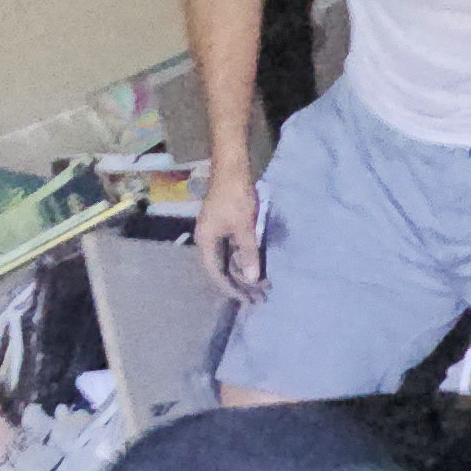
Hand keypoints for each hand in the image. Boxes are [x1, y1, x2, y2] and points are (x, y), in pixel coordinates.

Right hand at [196, 163, 266, 299]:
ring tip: (264, 286)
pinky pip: (235, 251)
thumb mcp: (244, 227)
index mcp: (206, 243)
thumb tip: (252, 279)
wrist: (233, 169)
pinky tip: (259, 268)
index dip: (232, 289)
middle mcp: (208, 242)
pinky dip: (246, 260)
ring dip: (246, 273)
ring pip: (230, 261)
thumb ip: (248, 254)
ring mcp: (217, 235)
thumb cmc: (235, 197)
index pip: (216, 275)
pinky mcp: (227, 229)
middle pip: (223, 270)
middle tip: (261, 297)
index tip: (247, 301)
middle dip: (242, 284)